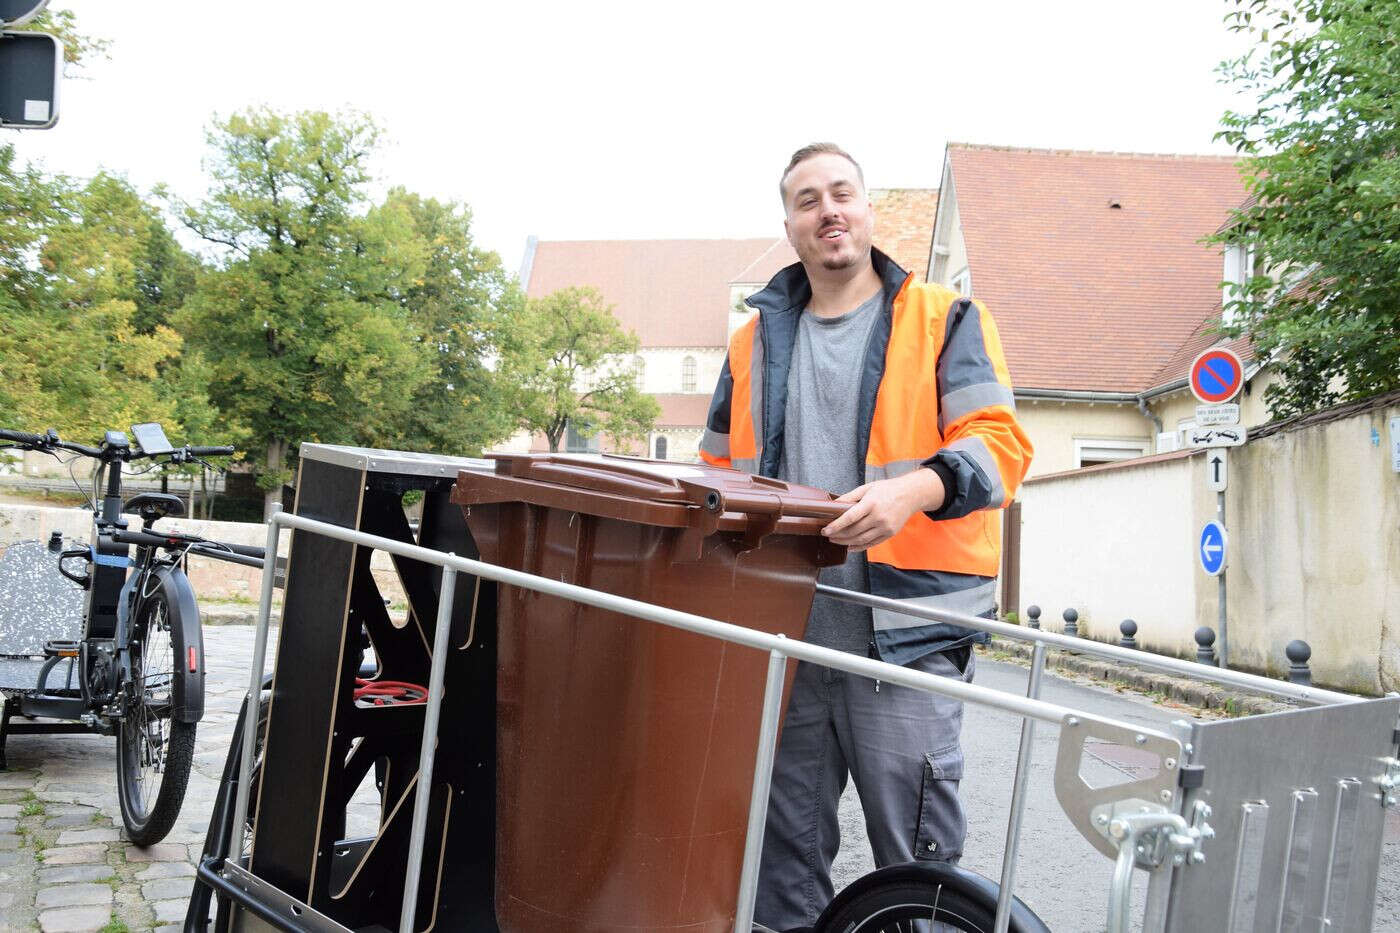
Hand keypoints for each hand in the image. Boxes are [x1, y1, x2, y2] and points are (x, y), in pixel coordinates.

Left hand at [821, 468, 946, 551]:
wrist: (910, 495)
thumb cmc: (887, 490)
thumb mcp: (866, 488)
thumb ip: (849, 497)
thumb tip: (833, 505)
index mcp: (871, 503)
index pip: (850, 517)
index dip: (836, 525)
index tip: (825, 530)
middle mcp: (879, 517)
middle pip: (854, 531)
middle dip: (838, 535)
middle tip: (828, 535)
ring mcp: (885, 527)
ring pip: (861, 540)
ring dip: (846, 542)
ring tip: (835, 540)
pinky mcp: (890, 534)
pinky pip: (871, 544)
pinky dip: (859, 547)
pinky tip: (849, 546)